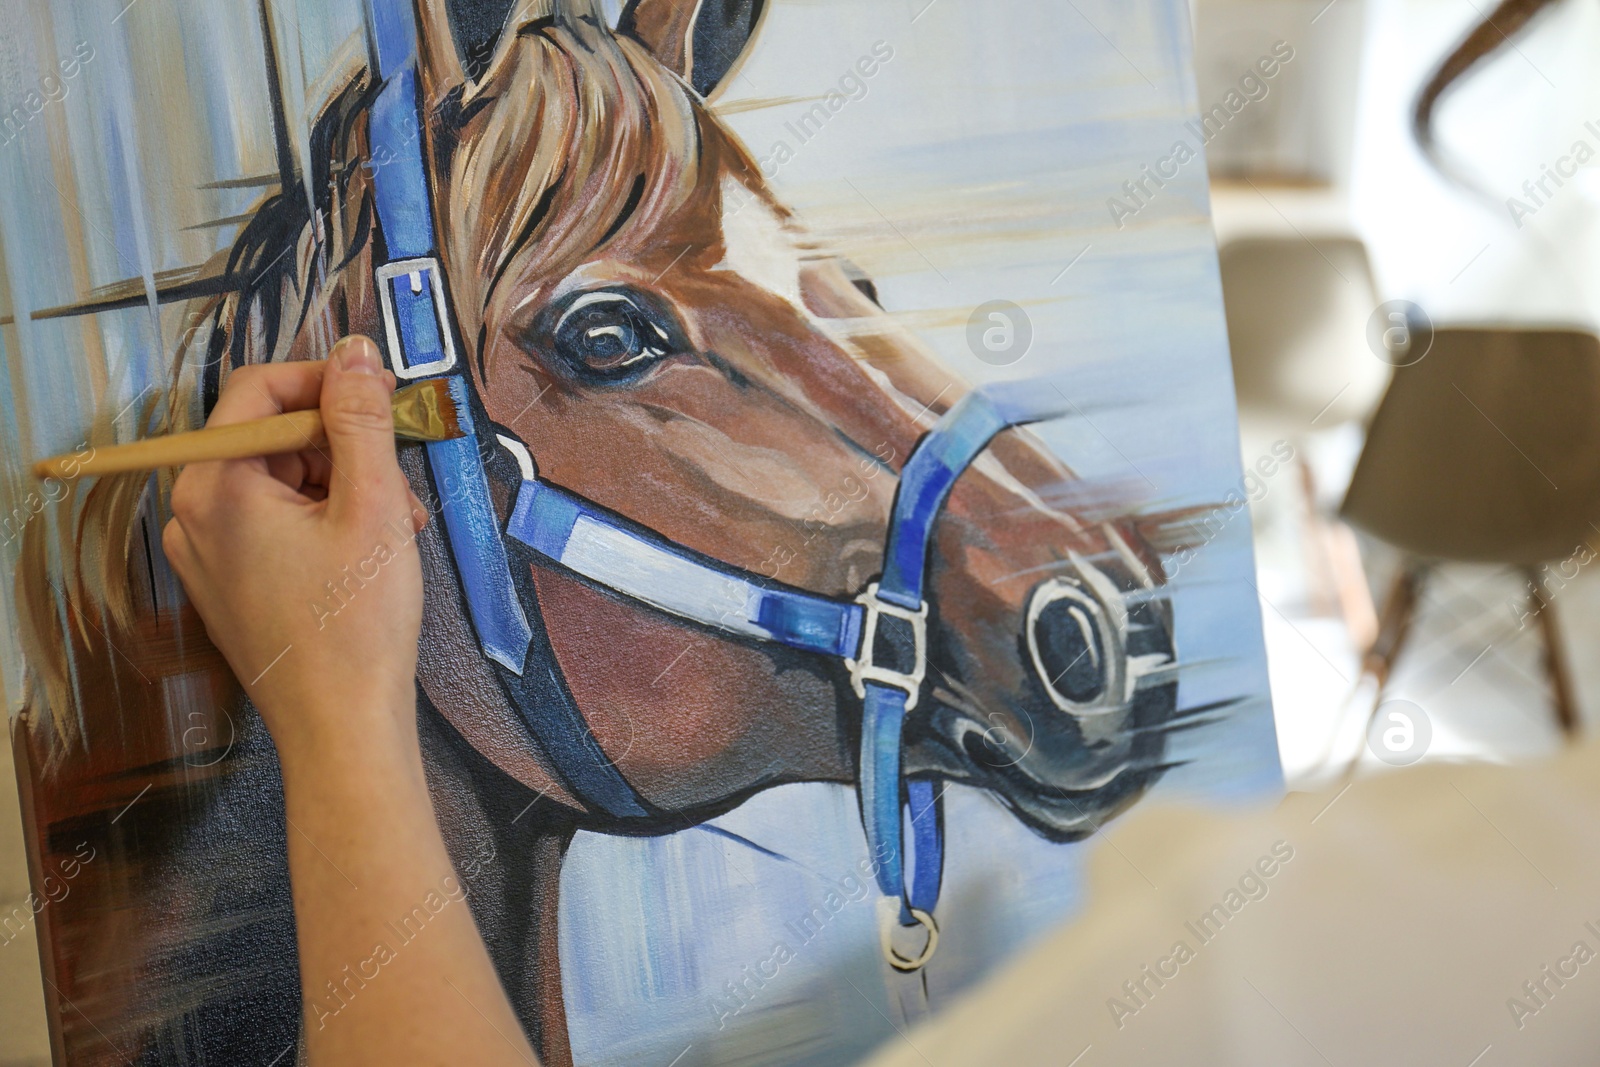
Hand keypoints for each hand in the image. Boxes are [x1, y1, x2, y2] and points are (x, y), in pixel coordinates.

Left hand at [162, 337, 427, 767]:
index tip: (384, 392)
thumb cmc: (356, 627)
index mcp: (215, 486)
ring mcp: (207, 553)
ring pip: (280, 479)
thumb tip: (356, 354)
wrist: (343, 729)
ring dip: (344, 485)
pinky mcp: (230, 584)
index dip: (327, 380)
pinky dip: (325, 521)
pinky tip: (371, 551)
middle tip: (403, 479)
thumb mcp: (373, 505)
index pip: (260, 389)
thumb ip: (362, 418)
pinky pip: (274, 522)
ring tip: (398, 525)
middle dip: (345, 445)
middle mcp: (194, 515)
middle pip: (272, 435)